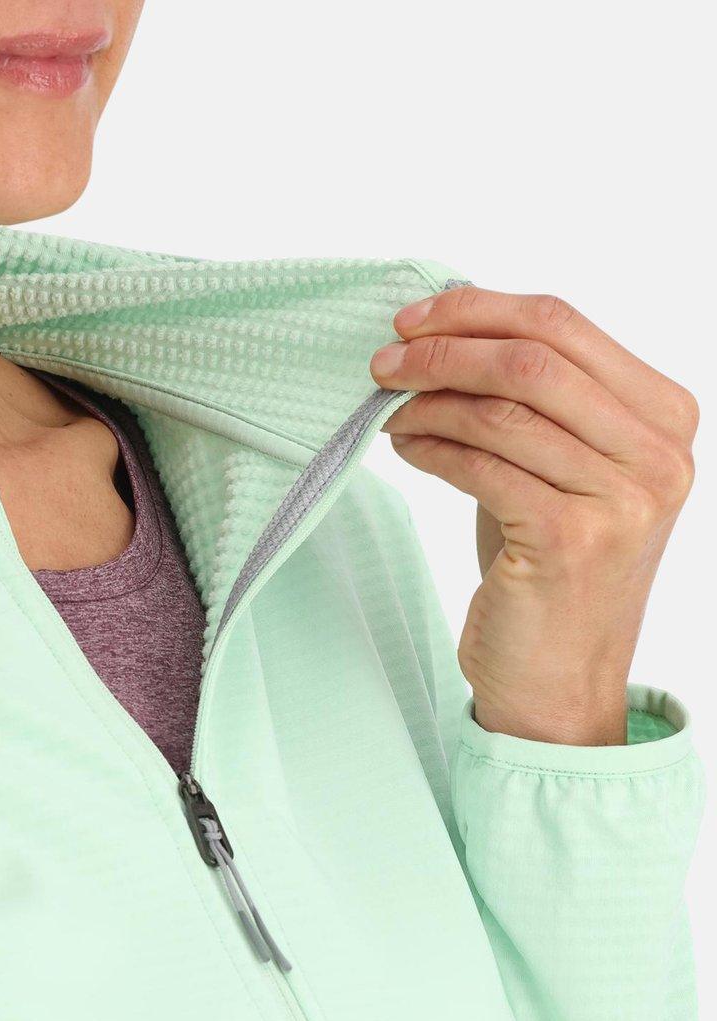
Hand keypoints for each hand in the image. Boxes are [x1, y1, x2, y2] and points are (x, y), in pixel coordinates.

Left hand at [370, 287, 697, 743]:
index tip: (415, 318)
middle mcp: (658, 455)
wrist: (558, 681)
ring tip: (389, 410)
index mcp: (665, 418)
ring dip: (429, 402)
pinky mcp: (571, 539)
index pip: (565, 324)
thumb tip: (450, 327)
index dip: (479, 310)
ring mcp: (622, 499)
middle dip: (445, 349)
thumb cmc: (550, 572)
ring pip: (502, 410)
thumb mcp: (558, 470)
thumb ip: (530, 402)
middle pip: (533, 359)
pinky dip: (432, 448)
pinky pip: (482, 465)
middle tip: (384, 360)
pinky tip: (406, 449)